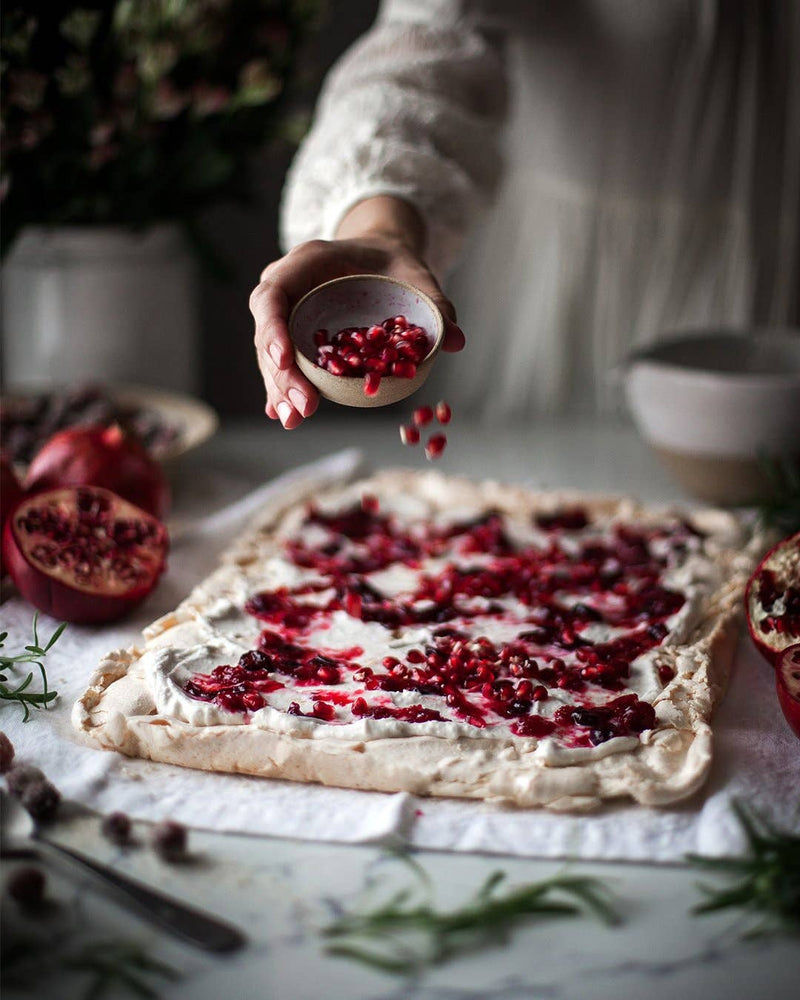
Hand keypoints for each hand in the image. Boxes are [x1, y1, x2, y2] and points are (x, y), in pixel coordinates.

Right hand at [249, 201, 463, 427]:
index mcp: (307, 262)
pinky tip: (281, 415)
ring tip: (293, 419)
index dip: (273, 328)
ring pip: (271, 354)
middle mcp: (288, 286)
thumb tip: (456, 341)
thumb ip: (434, 303)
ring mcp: (287, 313)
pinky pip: (282, 365)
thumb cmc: (394, 263)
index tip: (286, 360)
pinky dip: (283, 390)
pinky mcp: (293, 336)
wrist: (380, 259)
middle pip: (268, 331)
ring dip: (280, 389)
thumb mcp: (416, 275)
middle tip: (303, 408)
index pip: (273, 294)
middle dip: (281, 374)